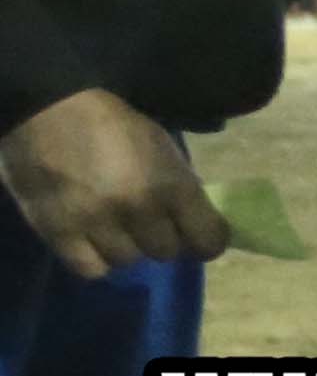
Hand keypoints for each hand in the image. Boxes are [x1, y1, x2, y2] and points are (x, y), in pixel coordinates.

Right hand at [5, 90, 226, 275]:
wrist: (48, 106)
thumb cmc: (112, 124)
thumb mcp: (162, 148)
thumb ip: (180, 189)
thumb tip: (195, 225)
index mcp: (171, 184)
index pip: (208, 240)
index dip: (206, 241)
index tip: (198, 236)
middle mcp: (138, 208)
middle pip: (166, 252)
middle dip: (160, 238)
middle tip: (146, 222)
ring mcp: (96, 222)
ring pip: (127, 261)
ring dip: (125, 247)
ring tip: (113, 226)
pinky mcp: (58, 231)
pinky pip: (91, 269)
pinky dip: (94, 259)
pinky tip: (91, 240)